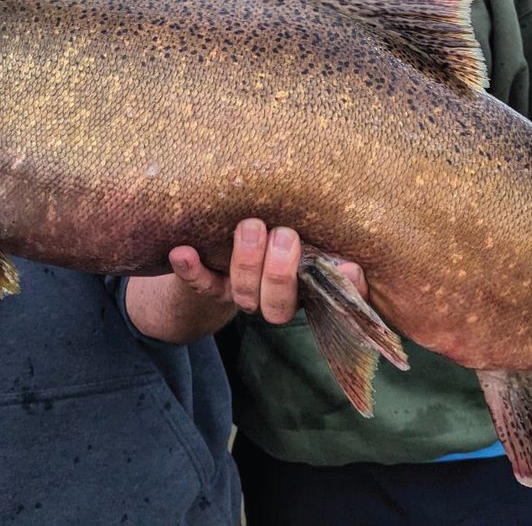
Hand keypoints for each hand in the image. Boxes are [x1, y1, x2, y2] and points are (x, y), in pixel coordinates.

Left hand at [167, 219, 366, 324]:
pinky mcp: (209, 285)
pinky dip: (191, 269)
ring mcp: (242, 293)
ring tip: (250, 225)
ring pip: (244, 295)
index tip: (347, 265)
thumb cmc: (282, 227)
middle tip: (284, 234)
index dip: (345, 288)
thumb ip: (325, 233)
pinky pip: (200, 284)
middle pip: (280, 306)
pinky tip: (182, 252)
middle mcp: (277, 298)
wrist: (223, 251)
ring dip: (246, 263)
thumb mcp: (309, 228)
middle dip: (281, 273)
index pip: (335, 298)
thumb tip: (350, 243)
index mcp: (309, 286)